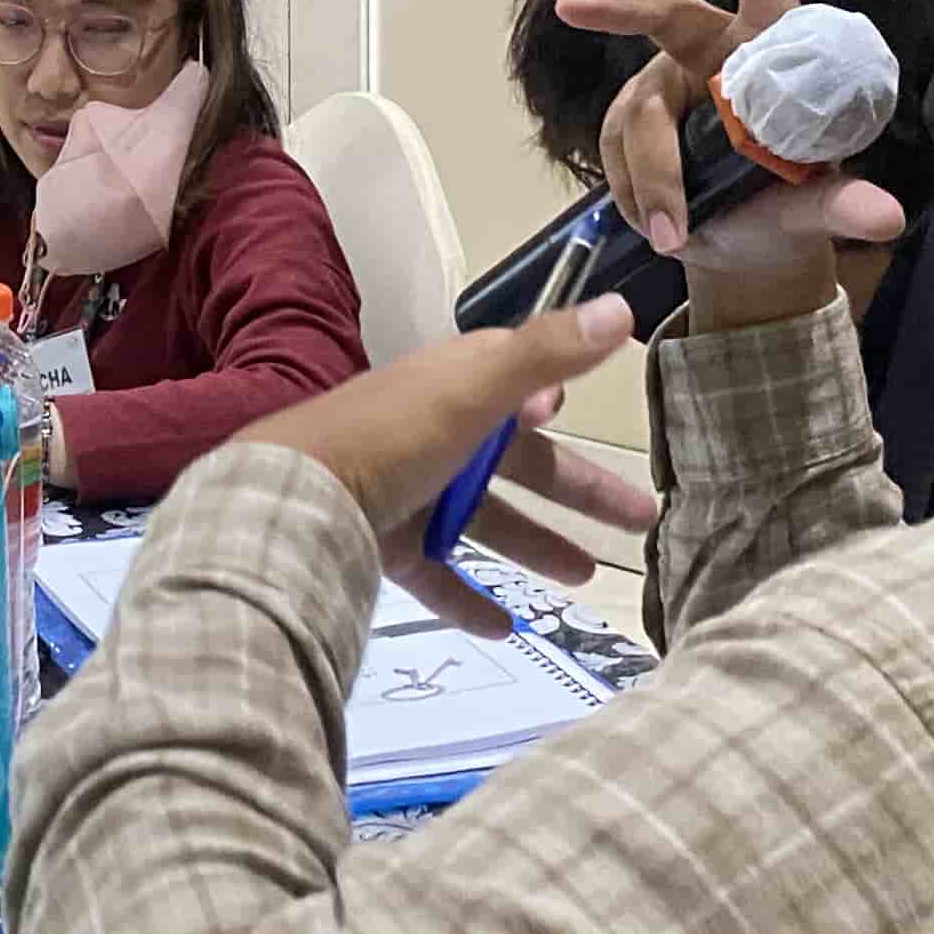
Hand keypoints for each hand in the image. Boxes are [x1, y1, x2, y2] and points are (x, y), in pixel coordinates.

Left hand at [239, 301, 656, 633]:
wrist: (292, 499)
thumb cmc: (392, 434)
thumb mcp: (478, 388)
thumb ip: (548, 351)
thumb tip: (622, 305)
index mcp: (453, 385)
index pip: (512, 382)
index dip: (548, 395)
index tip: (578, 413)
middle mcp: (432, 432)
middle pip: (518, 462)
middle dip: (576, 488)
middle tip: (641, 519)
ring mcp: (406, 490)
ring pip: (484, 519)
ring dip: (534, 543)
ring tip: (584, 577)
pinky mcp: (382, 542)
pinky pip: (437, 572)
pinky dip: (470, 598)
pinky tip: (507, 628)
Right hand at [552, 0, 906, 323]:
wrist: (746, 248)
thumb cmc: (789, 205)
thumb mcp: (815, 208)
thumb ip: (841, 205)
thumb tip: (885, 217)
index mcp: (771, 46)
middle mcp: (714, 50)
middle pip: (665, 14)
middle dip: (619, 10)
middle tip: (574, 7)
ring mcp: (666, 83)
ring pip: (636, 113)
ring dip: (649, 179)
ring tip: (675, 237)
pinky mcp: (632, 120)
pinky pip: (613, 149)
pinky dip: (632, 193)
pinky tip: (656, 226)